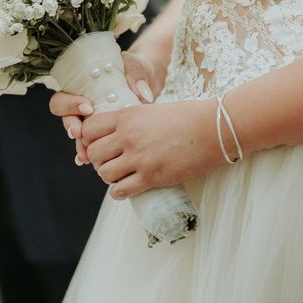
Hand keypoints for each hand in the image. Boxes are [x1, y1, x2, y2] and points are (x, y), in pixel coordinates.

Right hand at [49, 50, 165, 164]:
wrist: (144, 81)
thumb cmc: (134, 70)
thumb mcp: (135, 68)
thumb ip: (137, 77)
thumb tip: (143, 94)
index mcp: (80, 87)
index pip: (63, 97)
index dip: (71, 104)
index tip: (88, 107)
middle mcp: (79, 106)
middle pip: (66, 119)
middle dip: (71, 126)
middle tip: (79, 133)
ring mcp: (88, 121)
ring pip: (78, 136)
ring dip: (80, 146)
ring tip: (86, 156)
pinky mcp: (100, 133)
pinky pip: (91, 145)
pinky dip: (89, 154)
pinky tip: (89, 161)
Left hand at [80, 99, 224, 198]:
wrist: (213, 129)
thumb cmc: (186, 117)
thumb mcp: (151, 110)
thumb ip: (130, 121)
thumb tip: (114, 132)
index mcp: (127, 116)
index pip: (89, 129)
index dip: (89, 139)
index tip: (98, 144)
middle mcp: (128, 136)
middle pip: (93, 153)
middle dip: (99, 160)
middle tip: (111, 161)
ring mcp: (139, 157)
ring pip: (104, 174)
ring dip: (109, 177)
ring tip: (121, 174)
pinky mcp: (151, 177)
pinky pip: (120, 190)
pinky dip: (119, 191)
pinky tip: (127, 187)